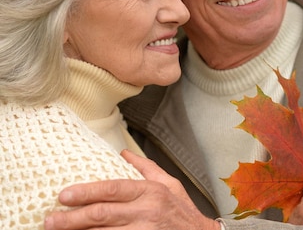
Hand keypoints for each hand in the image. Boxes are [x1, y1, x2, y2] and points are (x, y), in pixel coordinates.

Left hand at [44, 150, 219, 229]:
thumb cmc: (183, 211)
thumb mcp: (169, 184)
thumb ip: (145, 168)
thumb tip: (123, 152)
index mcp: (151, 191)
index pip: (114, 189)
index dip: (87, 192)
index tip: (64, 195)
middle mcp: (147, 211)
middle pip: (103, 214)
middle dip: (73, 218)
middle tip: (51, 220)